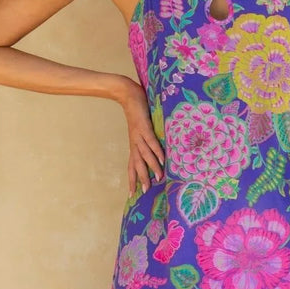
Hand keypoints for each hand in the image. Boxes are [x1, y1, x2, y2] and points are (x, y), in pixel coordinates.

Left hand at [120, 79, 164, 194]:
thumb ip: (148, 139)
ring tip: (159, 178)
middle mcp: (135, 143)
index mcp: (134, 145)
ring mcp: (139, 135)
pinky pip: (150, 141)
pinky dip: (156, 150)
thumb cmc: (137, 111)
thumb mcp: (141, 129)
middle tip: (146, 191)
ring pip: (145, 155)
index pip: (132, 165)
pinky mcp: (144, 126)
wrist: (127, 94)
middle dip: (141, 178)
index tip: (132, 194)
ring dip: (152, 167)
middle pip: (137, 164)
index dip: (132, 179)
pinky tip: (161, 159)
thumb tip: (158, 149)